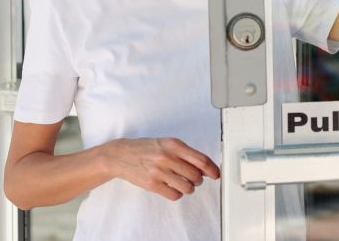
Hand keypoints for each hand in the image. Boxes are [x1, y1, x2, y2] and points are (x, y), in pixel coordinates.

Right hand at [103, 138, 219, 200]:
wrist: (122, 155)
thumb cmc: (147, 148)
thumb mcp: (168, 143)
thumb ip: (186, 153)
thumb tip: (205, 167)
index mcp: (174, 145)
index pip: (201, 160)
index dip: (212, 169)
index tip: (216, 174)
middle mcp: (168, 158)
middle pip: (196, 176)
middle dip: (199, 180)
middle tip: (195, 179)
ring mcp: (159, 172)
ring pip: (187, 187)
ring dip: (189, 188)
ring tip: (184, 183)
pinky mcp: (152, 184)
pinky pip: (175, 195)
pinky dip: (178, 193)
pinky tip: (173, 187)